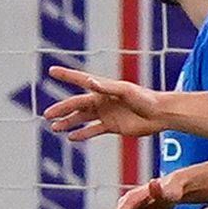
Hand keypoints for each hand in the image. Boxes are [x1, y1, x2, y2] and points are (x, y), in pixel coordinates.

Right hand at [43, 65, 167, 141]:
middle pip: (77, 104)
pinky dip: (83, 134)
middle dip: (62, 109)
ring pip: (82, 119)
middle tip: (47, 114)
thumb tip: (90, 82)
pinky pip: (94, 130)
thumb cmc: (145, 99)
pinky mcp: (113, 126)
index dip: (66, 75)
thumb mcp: (126, 91)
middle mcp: (102, 100)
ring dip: (68, 122)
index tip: (51, 70)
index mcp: (104, 88)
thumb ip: (107, 87)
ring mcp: (107, 114)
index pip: (81, 80)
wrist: (160, 114)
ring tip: (54, 127)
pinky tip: (71, 137)